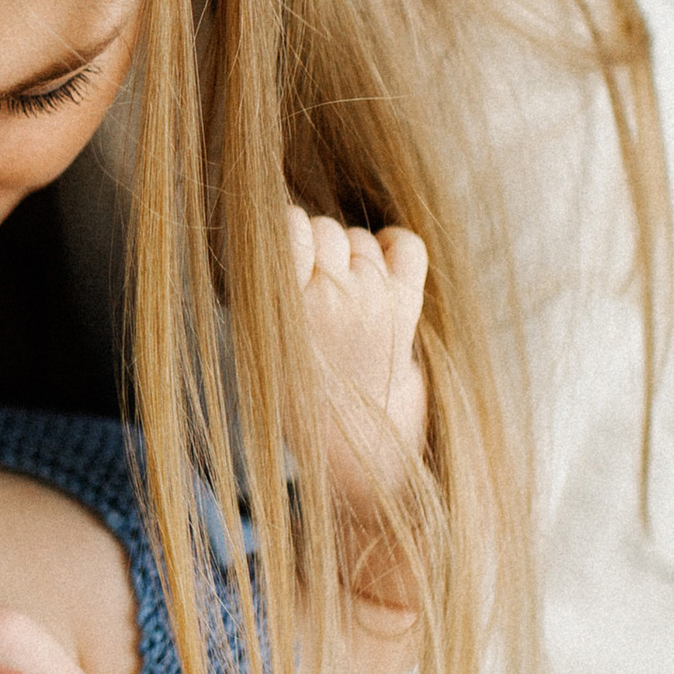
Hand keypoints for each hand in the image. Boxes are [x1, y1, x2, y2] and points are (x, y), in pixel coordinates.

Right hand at [286, 211, 427, 517]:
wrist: (360, 449)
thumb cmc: (299, 395)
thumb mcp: (264, 345)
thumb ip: (270, 288)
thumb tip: (279, 225)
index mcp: (289, 307)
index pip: (289, 225)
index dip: (283, 230)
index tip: (279, 250)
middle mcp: (336, 298)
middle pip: (324, 228)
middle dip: (314, 246)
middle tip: (309, 284)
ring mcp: (377, 300)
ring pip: (359, 238)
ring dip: (349, 254)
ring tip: (339, 294)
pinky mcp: (409, 307)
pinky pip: (406, 246)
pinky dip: (393, 245)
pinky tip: (378, 266)